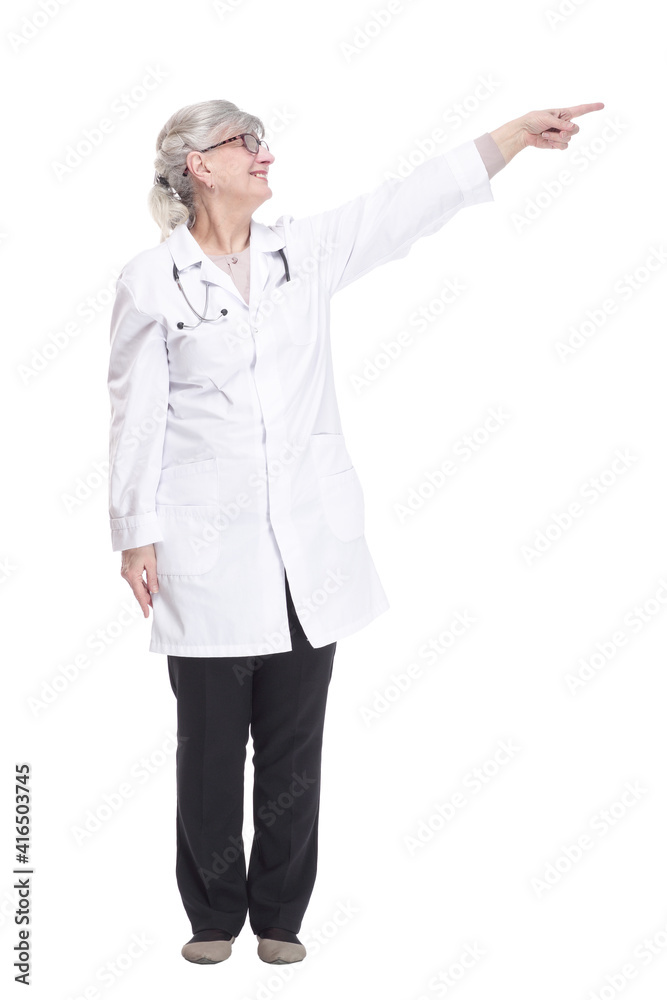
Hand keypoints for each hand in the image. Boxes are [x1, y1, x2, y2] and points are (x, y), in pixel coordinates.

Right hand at [121, 544, 158, 618]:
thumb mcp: (151, 563)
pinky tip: (146, 589)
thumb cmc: (143, 547)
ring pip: (135, 586)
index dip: (144, 605)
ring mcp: (125, 572)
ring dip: (143, 593)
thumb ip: (152, 578)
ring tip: (152, 600)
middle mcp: (126, 575)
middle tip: (153, 608)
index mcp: (132, 575)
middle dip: (145, 600)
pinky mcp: (126, 569)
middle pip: (137, 592)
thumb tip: (154, 591)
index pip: (139, 594)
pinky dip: (140, 586)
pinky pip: (134, 581)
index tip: (146, 614)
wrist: (133, 535)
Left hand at [490, 103, 604, 163]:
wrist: (523, 132)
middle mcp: (564, 124)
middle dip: (567, 132)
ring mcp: (560, 134)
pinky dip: (555, 144)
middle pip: (576, 130)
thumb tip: (573, 128)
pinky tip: (546, 140)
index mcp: (564, 113)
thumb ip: (560, 123)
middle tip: (558, 131)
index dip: (592, 108)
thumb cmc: (533, 120)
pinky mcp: (555, 144)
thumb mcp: (547, 117)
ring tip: (545, 134)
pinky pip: (562, 146)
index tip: (602, 105)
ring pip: (568, 139)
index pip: (581, 110)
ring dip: (556, 138)